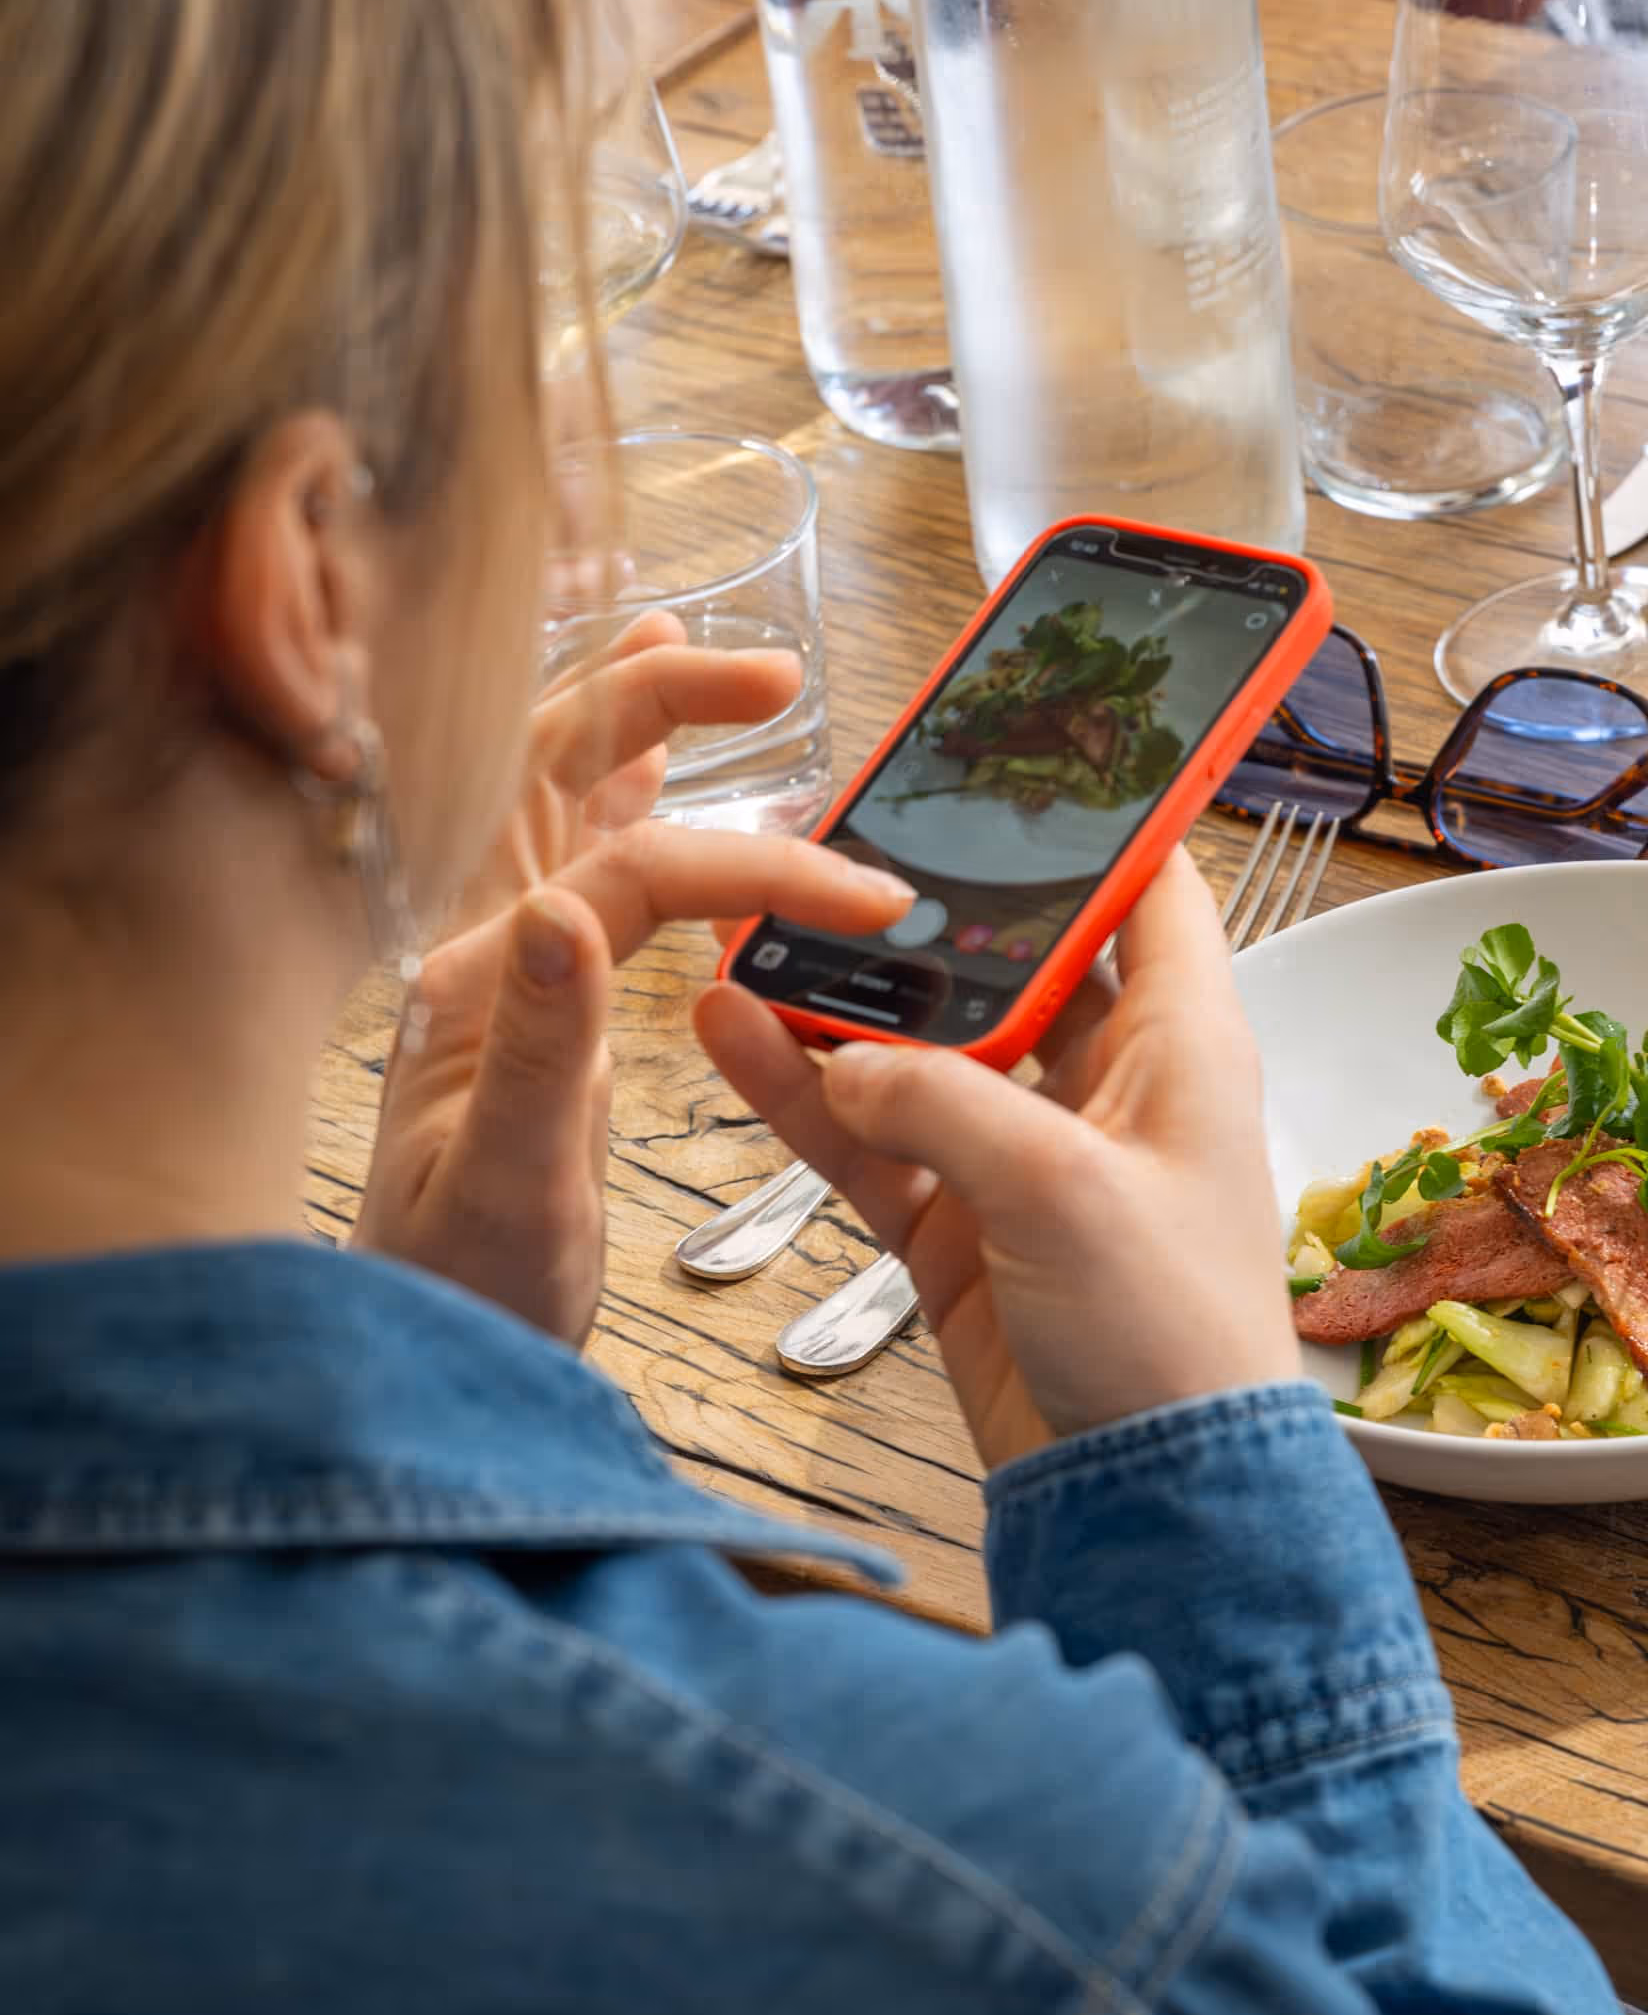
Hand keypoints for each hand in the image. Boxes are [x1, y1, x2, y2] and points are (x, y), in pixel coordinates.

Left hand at [356, 614, 909, 1344]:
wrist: (413, 1362)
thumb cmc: (460, 1294)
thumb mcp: (509, 1192)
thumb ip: (537, 1055)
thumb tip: (565, 914)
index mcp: (482, 982)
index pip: (631, 868)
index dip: (756, 866)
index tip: (866, 901)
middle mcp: (478, 949)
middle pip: (557, 771)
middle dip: (664, 701)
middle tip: (774, 676)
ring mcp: (496, 964)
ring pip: (556, 794)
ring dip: (628, 717)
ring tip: (689, 652)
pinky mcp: (522, 995)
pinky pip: (565, 855)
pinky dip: (612, 788)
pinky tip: (643, 760)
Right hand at [694, 850, 1303, 1469]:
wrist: (1155, 1503)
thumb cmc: (1171, 1339)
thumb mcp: (1062, 1190)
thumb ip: (947, 1102)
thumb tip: (852, 1062)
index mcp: (1183, 1044)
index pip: (1153, 887)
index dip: (1097, 817)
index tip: (1014, 755)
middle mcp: (1109, 1087)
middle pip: (1010, 961)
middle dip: (924, 910)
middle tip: (831, 843)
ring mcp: (1029, 1158)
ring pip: (921, 1050)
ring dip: (841, 1003)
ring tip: (750, 932)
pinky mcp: (962, 1230)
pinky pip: (873, 1139)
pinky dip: (807, 1099)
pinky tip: (734, 1037)